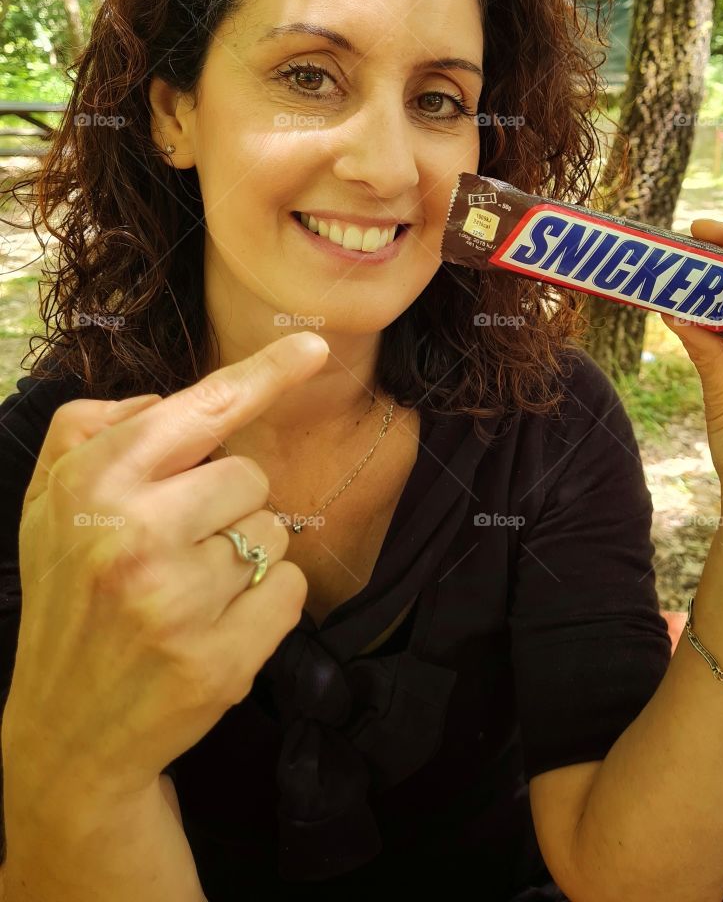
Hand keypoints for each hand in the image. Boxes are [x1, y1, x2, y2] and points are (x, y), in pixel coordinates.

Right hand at [3, 331, 328, 801]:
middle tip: (175, 549)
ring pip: (274, 533)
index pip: (202, 410)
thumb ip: (93, 430)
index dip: (265, 374)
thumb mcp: (48, 503)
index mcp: (94, 485)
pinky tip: (215, 628)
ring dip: (245, 557)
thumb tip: (172, 400)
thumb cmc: (71, 597)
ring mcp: (178, 601)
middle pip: (250, 475)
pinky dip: (266, 605)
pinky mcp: (218, 659)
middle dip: (226, 505)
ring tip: (187, 593)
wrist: (64, 732)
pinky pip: (291, 590)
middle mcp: (134, 535)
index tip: (314, 349)